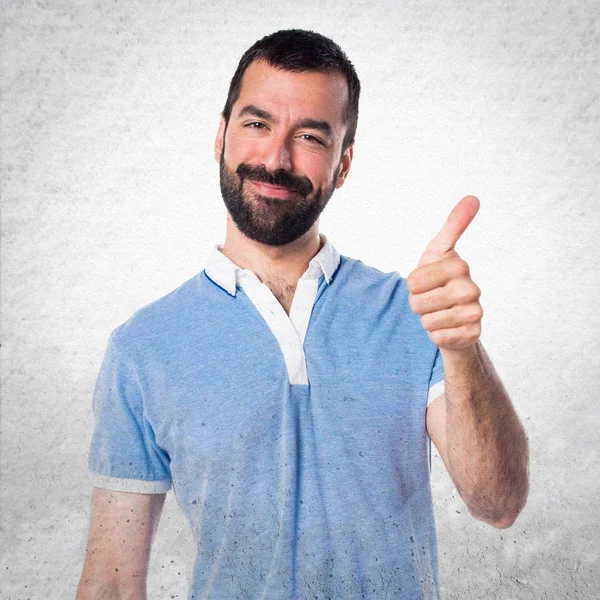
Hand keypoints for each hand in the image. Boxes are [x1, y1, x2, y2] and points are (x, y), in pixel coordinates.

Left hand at [406, 195, 482, 350]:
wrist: (454, 315)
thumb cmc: (440, 279)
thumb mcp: (439, 251)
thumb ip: (453, 225)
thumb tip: (473, 197)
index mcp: (459, 266)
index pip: (413, 282)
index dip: (413, 286)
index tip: (427, 282)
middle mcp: (472, 289)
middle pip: (418, 303)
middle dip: (418, 305)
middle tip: (432, 299)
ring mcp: (475, 313)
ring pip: (428, 322)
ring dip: (427, 320)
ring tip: (439, 312)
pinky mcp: (472, 335)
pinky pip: (438, 338)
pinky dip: (436, 335)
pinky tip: (448, 328)